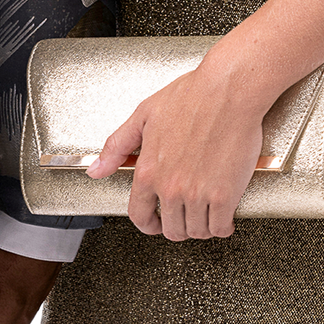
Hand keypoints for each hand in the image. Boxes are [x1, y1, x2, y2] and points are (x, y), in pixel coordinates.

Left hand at [85, 62, 263, 240]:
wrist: (227, 91)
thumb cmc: (191, 97)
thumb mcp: (143, 116)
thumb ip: (117, 146)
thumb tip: (96, 169)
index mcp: (148, 171)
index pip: (139, 215)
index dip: (147, 225)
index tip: (154, 224)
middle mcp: (170, 187)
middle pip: (171, 229)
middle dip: (177, 226)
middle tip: (185, 216)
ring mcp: (197, 194)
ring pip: (196, 232)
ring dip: (200, 227)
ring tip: (205, 214)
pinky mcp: (225, 195)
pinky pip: (220, 227)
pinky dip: (222, 227)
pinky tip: (223, 216)